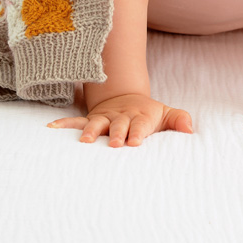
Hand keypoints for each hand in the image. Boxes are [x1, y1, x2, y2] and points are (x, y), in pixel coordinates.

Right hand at [47, 91, 193, 146]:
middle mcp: (121, 116)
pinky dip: (64, 124)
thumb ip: (178, 120)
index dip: (137, 133)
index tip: (135, 143)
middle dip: (116, 133)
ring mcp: (105, 117)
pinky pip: (76, 121)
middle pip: (118, 125)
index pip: (140, 125)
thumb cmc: (148, 114)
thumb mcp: (165, 114)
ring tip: (85, 141)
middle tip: (115, 144)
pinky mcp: (91, 119)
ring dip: (91, 131)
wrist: (127, 99)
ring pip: (96, 123)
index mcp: (139, 116)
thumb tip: (190, 128)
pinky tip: (51, 128)